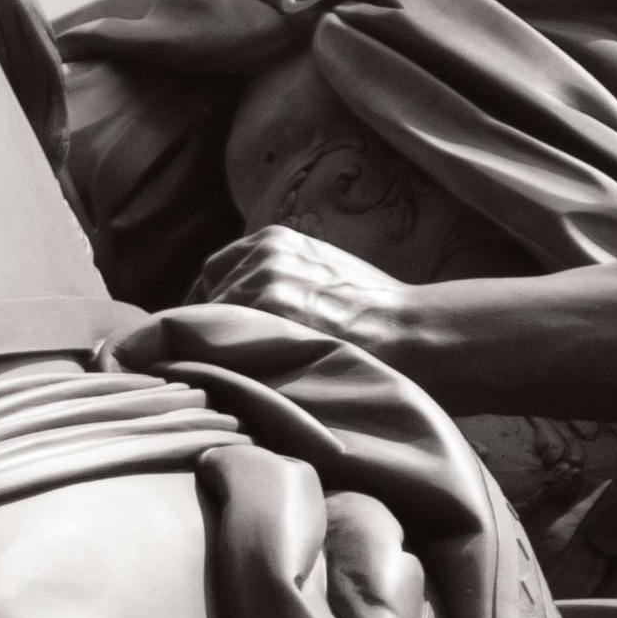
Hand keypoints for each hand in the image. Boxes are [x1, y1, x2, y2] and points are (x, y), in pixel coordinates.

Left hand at [190, 227, 425, 357]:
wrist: (408, 328)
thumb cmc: (370, 312)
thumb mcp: (320, 270)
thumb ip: (277, 278)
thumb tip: (234, 310)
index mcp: (274, 240)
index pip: (216, 271)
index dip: (209, 305)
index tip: (211, 333)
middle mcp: (262, 255)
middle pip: (208, 294)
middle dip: (210, 326)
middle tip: (222, 359)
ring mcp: (262, 283)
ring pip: (212, 321)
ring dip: (219, 347)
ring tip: (241, 374)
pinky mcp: (267, 314)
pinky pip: (223, 342)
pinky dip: (228, 360)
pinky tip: (248, 377)